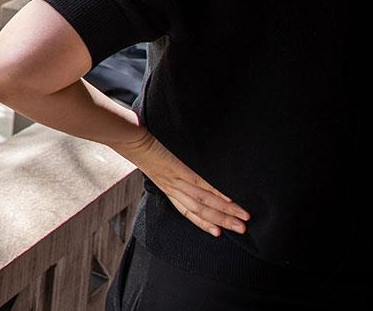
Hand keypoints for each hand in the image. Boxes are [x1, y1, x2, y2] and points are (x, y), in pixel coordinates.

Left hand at [113, 131, 248, 236]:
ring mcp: (176, 180)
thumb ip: (167, 171)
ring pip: (204, 201)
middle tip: (242, 230)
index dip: (203, 223)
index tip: (218, 233)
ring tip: (243, 217)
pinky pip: (201, 184)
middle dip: (222, 221)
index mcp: (167, 189)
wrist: (128, 138)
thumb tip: (180, 169)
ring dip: (227, 211)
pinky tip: (231, 200)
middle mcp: (172, 189)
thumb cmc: (140, 148)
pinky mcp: (179, 168)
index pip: (187, 211)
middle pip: (200, 210)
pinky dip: (218, 193)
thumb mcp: (153, 165)